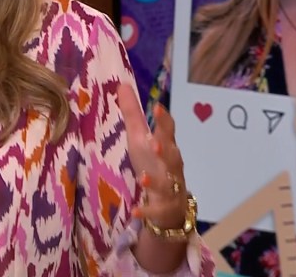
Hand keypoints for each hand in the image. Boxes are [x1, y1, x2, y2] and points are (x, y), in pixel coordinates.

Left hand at [117, 83, 188, 230]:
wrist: (169, 204)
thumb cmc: (153, 164)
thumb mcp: (140, 138)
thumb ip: (133, 113)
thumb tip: (121, 83)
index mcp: (166, 146)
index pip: (169, 131)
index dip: (165, 120)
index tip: (158, 106)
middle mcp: (171, 166)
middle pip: (173, 156)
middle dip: (166, 149)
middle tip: (157, 143)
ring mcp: (169, 188)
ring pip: (166, 184)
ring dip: (155, 181)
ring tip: (143, 178)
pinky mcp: (162, 208)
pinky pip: (155, 210)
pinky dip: (146, 210)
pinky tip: (135, 211)